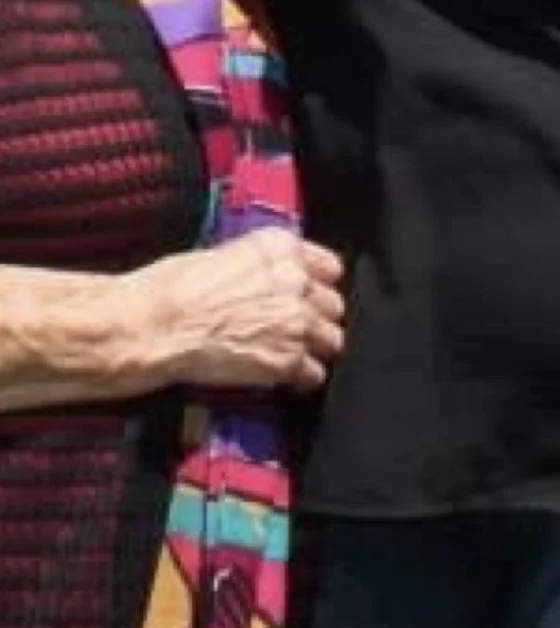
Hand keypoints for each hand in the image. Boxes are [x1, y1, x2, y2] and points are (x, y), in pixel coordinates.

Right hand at [118, 227, 344, 392]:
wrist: (157, 324)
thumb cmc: (174, 286)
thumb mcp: (223, 254)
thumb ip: (259, 264)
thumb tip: (265, 278)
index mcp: (282, 248)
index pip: (329, 267)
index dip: (317, 284)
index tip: (309, 295)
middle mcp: (297, 281)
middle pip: (333, 306)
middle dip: (317, 318)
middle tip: (297, 329)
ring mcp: (296, 322)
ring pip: (332, 340)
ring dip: (315, 348)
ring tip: (294, 355)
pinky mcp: (287, 361)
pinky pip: (314, 374)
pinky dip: (302, 379)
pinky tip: (284, 378)